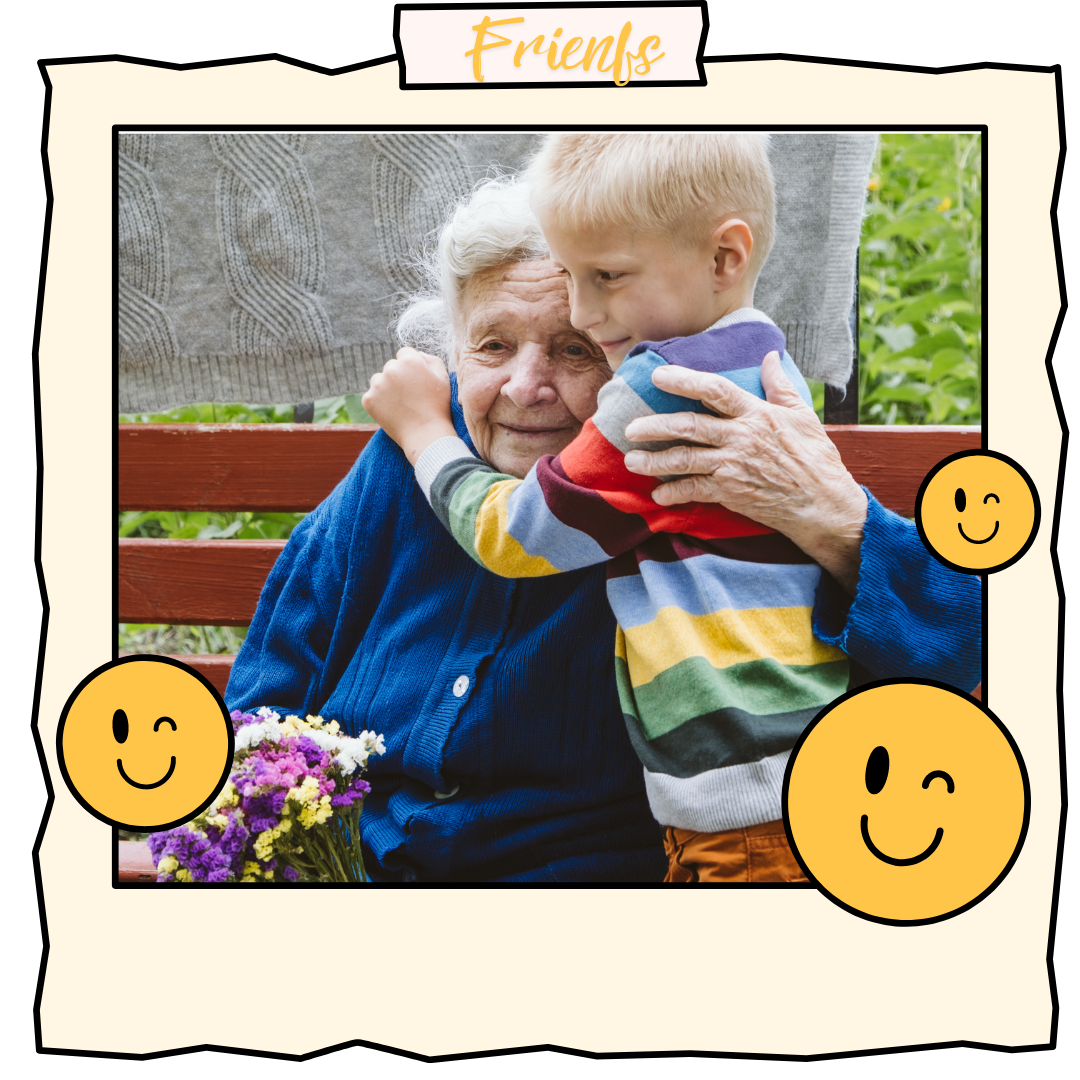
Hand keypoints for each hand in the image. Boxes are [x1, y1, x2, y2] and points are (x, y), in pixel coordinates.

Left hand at [362, 349, 456, 464]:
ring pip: (379, 380)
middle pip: (391, 367)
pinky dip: (379, 402)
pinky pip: (372, 396)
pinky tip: (393, 412)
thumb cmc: (438, 407)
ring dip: (386, 388)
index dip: (412, 367)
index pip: (405, 353)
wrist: (426, 435)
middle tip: (410, 396)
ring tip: (401, 405)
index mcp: (410, 360)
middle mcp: (391, 368)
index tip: (416, 382)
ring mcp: (377, 384)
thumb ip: (430, 360)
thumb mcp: (443, 379)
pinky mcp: (368, 399)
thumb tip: (417, 354)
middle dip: (398, 377)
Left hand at [623, 352, 867, 593]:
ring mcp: (733, 466)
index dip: (684, 381)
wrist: (823, 504)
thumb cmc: (815, 459)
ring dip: (654, 461)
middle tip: (630, 428)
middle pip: (689, 426)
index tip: (658, 376)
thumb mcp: (802, 416)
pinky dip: (674, 493)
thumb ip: (780, 385)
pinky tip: (657, 495)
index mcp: (756, 414)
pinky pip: (694, 491)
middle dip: (655, 426)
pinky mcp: (731, 492)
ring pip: (684, 460)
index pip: (714, 390)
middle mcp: (740, 438)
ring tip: (632, 460)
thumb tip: (769, 357)